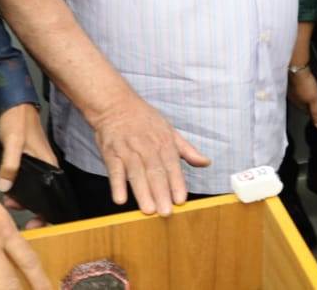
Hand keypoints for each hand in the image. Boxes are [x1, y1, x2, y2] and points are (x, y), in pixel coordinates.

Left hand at [0, 104, 57, 218]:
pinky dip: (16, 188)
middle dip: (30, 208)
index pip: (54, 196)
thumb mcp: (13, 141)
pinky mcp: (26, 161)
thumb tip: (5, 189)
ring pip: (32, 189)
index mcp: (48, 164)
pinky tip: (5, 190)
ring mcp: (36, 164)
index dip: (47, 214)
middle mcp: (45, 167)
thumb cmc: (17, 119)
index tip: (34, 225)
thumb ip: (10, 164)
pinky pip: (24, 181)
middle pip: (43, 196)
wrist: (13, 102)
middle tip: (13, 210)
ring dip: (21, 198)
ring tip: (7, 201)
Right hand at [88, 92, 210, 216]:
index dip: (176, 183)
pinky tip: (120, 199)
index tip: (181, 200)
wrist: (115, 104)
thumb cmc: (144, 119)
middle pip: (155, 171)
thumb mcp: (169, 130)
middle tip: (165, 212)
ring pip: (136, 172)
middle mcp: (147, 146)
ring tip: (148, 209)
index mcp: (163, 141)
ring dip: (142, 192)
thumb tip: (206, 162)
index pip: (172, 165)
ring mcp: (128, 150)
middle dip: (161, 192)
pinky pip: (114, 170)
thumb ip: (187, 150)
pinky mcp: (110, 152)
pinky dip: (117, 184)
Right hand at [287, 68, 316, 128]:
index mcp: (297, 103)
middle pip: (301, 103)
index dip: (311, 111)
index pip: (305, 111)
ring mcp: (291, 88)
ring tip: (310, 94)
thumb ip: (316, 112)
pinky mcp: (291, 81)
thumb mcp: (314, 100)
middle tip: (314, 102)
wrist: (297, 69)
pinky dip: (301, 88)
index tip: (316, 111)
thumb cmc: (306, 85)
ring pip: (298, 95)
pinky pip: (297, 87)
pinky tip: (304, 86)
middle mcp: (292, 97)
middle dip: (306, 103)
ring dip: (303, 95)